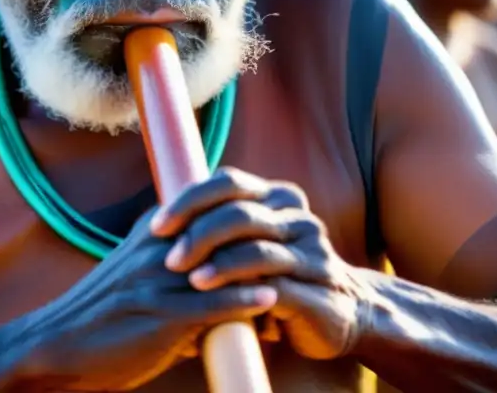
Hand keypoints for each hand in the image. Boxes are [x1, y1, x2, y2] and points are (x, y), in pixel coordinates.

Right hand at [20, 210, 277, 390]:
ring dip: (263, 273)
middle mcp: (159, 245)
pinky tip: (269, 302)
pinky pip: (212, 303)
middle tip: (299, 255)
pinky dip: (243, 301)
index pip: (214, 208)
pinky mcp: (160, 313)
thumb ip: (182, 275)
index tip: (282, 229)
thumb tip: (224, 294)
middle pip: (227, 229)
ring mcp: (159, 277)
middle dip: (265, 241)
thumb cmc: (104, 318)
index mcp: (155, 230)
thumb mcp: (141, 278)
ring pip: (226, 264)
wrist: (58, 346)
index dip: (251, 217)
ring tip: (296, 281)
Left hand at [151, 167, 369, 360]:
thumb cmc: (277, 276)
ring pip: (258, 249)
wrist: (340, 314)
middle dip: (198, 234)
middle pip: (240, 212)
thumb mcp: (249, 244)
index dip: (189, 201)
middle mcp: (299, 217)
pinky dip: (245, 292)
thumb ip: (217, 226)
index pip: (228, 182)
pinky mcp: (321, 290)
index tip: (157, 227)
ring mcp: (314, 252)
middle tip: (169, 261)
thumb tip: (155, 217)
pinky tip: (221, 302)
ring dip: (219, 265)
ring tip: (190, 280)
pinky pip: (279, 286)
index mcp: (278, 197)